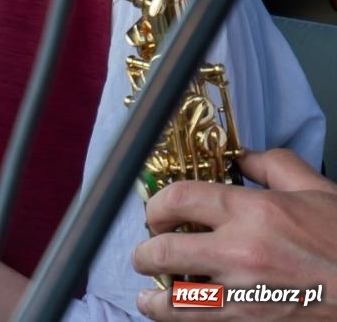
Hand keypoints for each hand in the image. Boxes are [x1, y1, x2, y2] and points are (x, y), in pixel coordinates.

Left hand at [133, 150, 336, 319]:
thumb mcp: (317, 190)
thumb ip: (273, 166)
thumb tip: (242, 156)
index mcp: (252, 212)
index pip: (177, 199)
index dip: (156, 204)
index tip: (156, 212)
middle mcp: (240, 253)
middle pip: (162, 251)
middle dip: (146, 252)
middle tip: (147, 253)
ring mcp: (244, 296)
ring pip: (175, 301)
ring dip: (155, 299)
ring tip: (150, 296)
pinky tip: (180, 317)